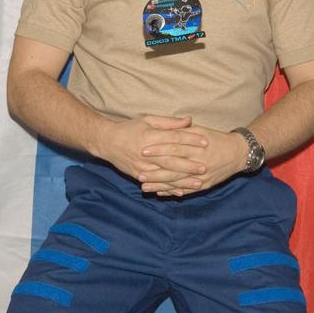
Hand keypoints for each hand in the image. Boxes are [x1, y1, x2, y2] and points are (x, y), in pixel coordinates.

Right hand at [93, 115, 207, 182]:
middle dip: (189, 165)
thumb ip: (169, 122)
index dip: (190, 140)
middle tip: (205, 167)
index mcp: (150, 136)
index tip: (206, 142)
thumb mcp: (148, 120)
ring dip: (183, 181)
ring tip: (198, 184)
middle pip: (171, 159)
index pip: (174, 138)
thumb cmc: (130, 128)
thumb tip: (189, 120)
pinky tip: (181, 192)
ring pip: (165, 175)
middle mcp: (146, 152)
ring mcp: (142, 166)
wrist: (107, 142)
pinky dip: (169, 189)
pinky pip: (156, 184)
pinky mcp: (138, 175)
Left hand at [140, 125, 246, 196]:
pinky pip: (186, 190)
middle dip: (154, 171)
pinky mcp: (204, 185)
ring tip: (144, 186)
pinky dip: (172, 192)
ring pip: (177, 182)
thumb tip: (166, 127)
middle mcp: (198, 162)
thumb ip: (183, 130)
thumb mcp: (200, 130)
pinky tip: (160, 192)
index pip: (173, 147)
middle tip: (138, 172)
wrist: (238, 153)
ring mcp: (201, 176)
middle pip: (173, 167)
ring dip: (160, 185)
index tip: (142, 150)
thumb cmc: (217, 139)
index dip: (157, 149)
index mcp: (196, 146)